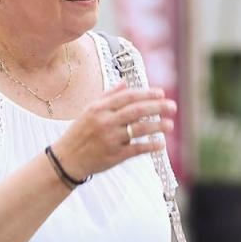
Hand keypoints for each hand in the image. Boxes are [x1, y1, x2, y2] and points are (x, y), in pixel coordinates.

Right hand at [53, 85, 175, 180]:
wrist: (67, 159)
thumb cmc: (79, 133)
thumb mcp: (89, 110)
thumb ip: (108, 96)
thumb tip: (125, 82)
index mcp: (99, 108)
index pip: (127, 97)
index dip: (146, 94)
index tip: (161, 93)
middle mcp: (105, 122)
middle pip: (136, 111)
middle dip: (156, 107)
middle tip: (173, 106)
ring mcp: (110, 139)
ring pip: (138, 129)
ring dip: (157, 126)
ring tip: (170, 124)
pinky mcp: (114, 156)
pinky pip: (136, 149)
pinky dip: (150, 146)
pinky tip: (161, 143)